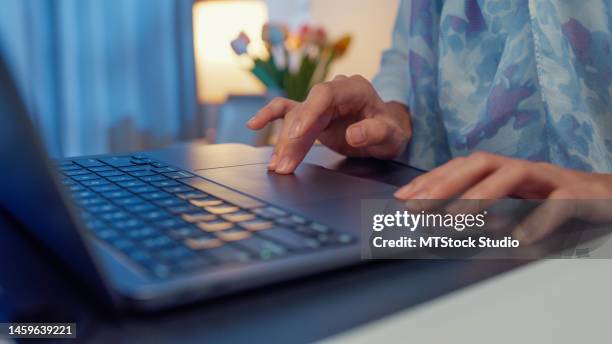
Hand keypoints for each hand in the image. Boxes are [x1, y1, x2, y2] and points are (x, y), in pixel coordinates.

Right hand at [247, 75, 411, 173]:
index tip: (296, 134)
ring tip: (277, 167)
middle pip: (305, 110)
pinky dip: (270, 118)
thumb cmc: (391, 130)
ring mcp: (320, 103)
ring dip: (284, 144)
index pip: (325, 95)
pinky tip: (253, 126)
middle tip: (284, 164)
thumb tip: (352, 134)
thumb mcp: (391, 134)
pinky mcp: (311, 115)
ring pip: (294, 119)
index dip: (308, 112)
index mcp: (353, 89)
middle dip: (292, 139)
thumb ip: (374, 132)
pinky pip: (286, 112)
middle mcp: (333, 92)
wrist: (388, 131)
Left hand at [394, 152, 611, 243]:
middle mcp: (523, 168)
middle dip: (445, 182)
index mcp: (505, 169)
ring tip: (456, 220)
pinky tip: (519, 238)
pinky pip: (557, 203)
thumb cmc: (554, 201)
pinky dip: (538, 219)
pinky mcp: (578, 194)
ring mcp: (550, 178)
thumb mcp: (514, 202)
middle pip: (481, 163)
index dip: (431, 179)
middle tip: (418, 205)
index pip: (462, 166)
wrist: (608, 197)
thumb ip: (483, 208)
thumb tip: (440, 221)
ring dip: (481, 196)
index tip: (402, 197)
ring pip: (513, 174)